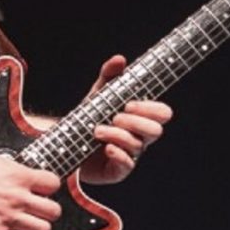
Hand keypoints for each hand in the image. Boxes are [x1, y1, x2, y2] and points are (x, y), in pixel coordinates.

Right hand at [0, 150, 61, 229]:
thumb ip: (14, 170)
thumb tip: (24, 173)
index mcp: (18, 177)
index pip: (53, 183)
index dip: (50, 189)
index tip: (44, 193)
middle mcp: (17, 198)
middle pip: (54, 211)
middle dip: (49, 213)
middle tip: (39, 213)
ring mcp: (7, 217)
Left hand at [79, 54, 171, 186]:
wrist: (67, 143)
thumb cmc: (90, 118)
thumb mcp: (98, 95)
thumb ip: (109, 76)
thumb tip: (120, 59)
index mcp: (141, 118)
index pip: (162, 113)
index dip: (151, 108)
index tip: (129, 103)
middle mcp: (140, 137)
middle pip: (156, 131)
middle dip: (135, 122)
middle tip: (115, 117)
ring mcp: (130, 154)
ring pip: (138, 145)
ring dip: (118, 134)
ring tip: (97, 130)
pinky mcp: (118, 170)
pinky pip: (127, 164)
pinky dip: (117, 153)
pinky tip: (105, 147)